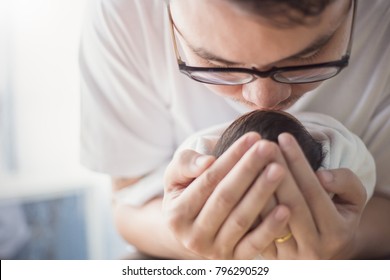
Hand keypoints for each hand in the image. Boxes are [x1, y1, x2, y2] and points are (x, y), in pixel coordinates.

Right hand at [163, 132, 290, 258]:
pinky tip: (286, 209)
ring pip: (241, 219)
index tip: (252, 137)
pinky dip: (270, 229)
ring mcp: (214, 251)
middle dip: (248, 170)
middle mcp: (193, 237)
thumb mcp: (176, 177)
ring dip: (261, 194)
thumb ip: (185, 165)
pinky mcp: (234, 260)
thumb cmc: (187, 194)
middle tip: (268, 148)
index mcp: (176, 215)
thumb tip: (207, 162)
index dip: (231, 158)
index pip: (208, 180)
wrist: (192, 230)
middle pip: (225, 198)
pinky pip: (254, 245)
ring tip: (279, 169)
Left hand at [257, 133, 366, 258]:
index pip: (314, 190)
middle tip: (263, 144)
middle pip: (290, 203)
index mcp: (337, 233)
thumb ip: (346, 183)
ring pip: (269, 217)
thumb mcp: (353, 201)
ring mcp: (290, 257)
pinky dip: (247, 204)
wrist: (323, 255)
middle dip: (276, 169)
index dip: (298, 162)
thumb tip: (322, 176)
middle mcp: (314, 249)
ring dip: (257, 185)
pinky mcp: (270, 259)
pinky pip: (255, 229)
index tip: (284, 136)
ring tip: (249, 158)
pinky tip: (240, 180)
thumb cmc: (337, 219)